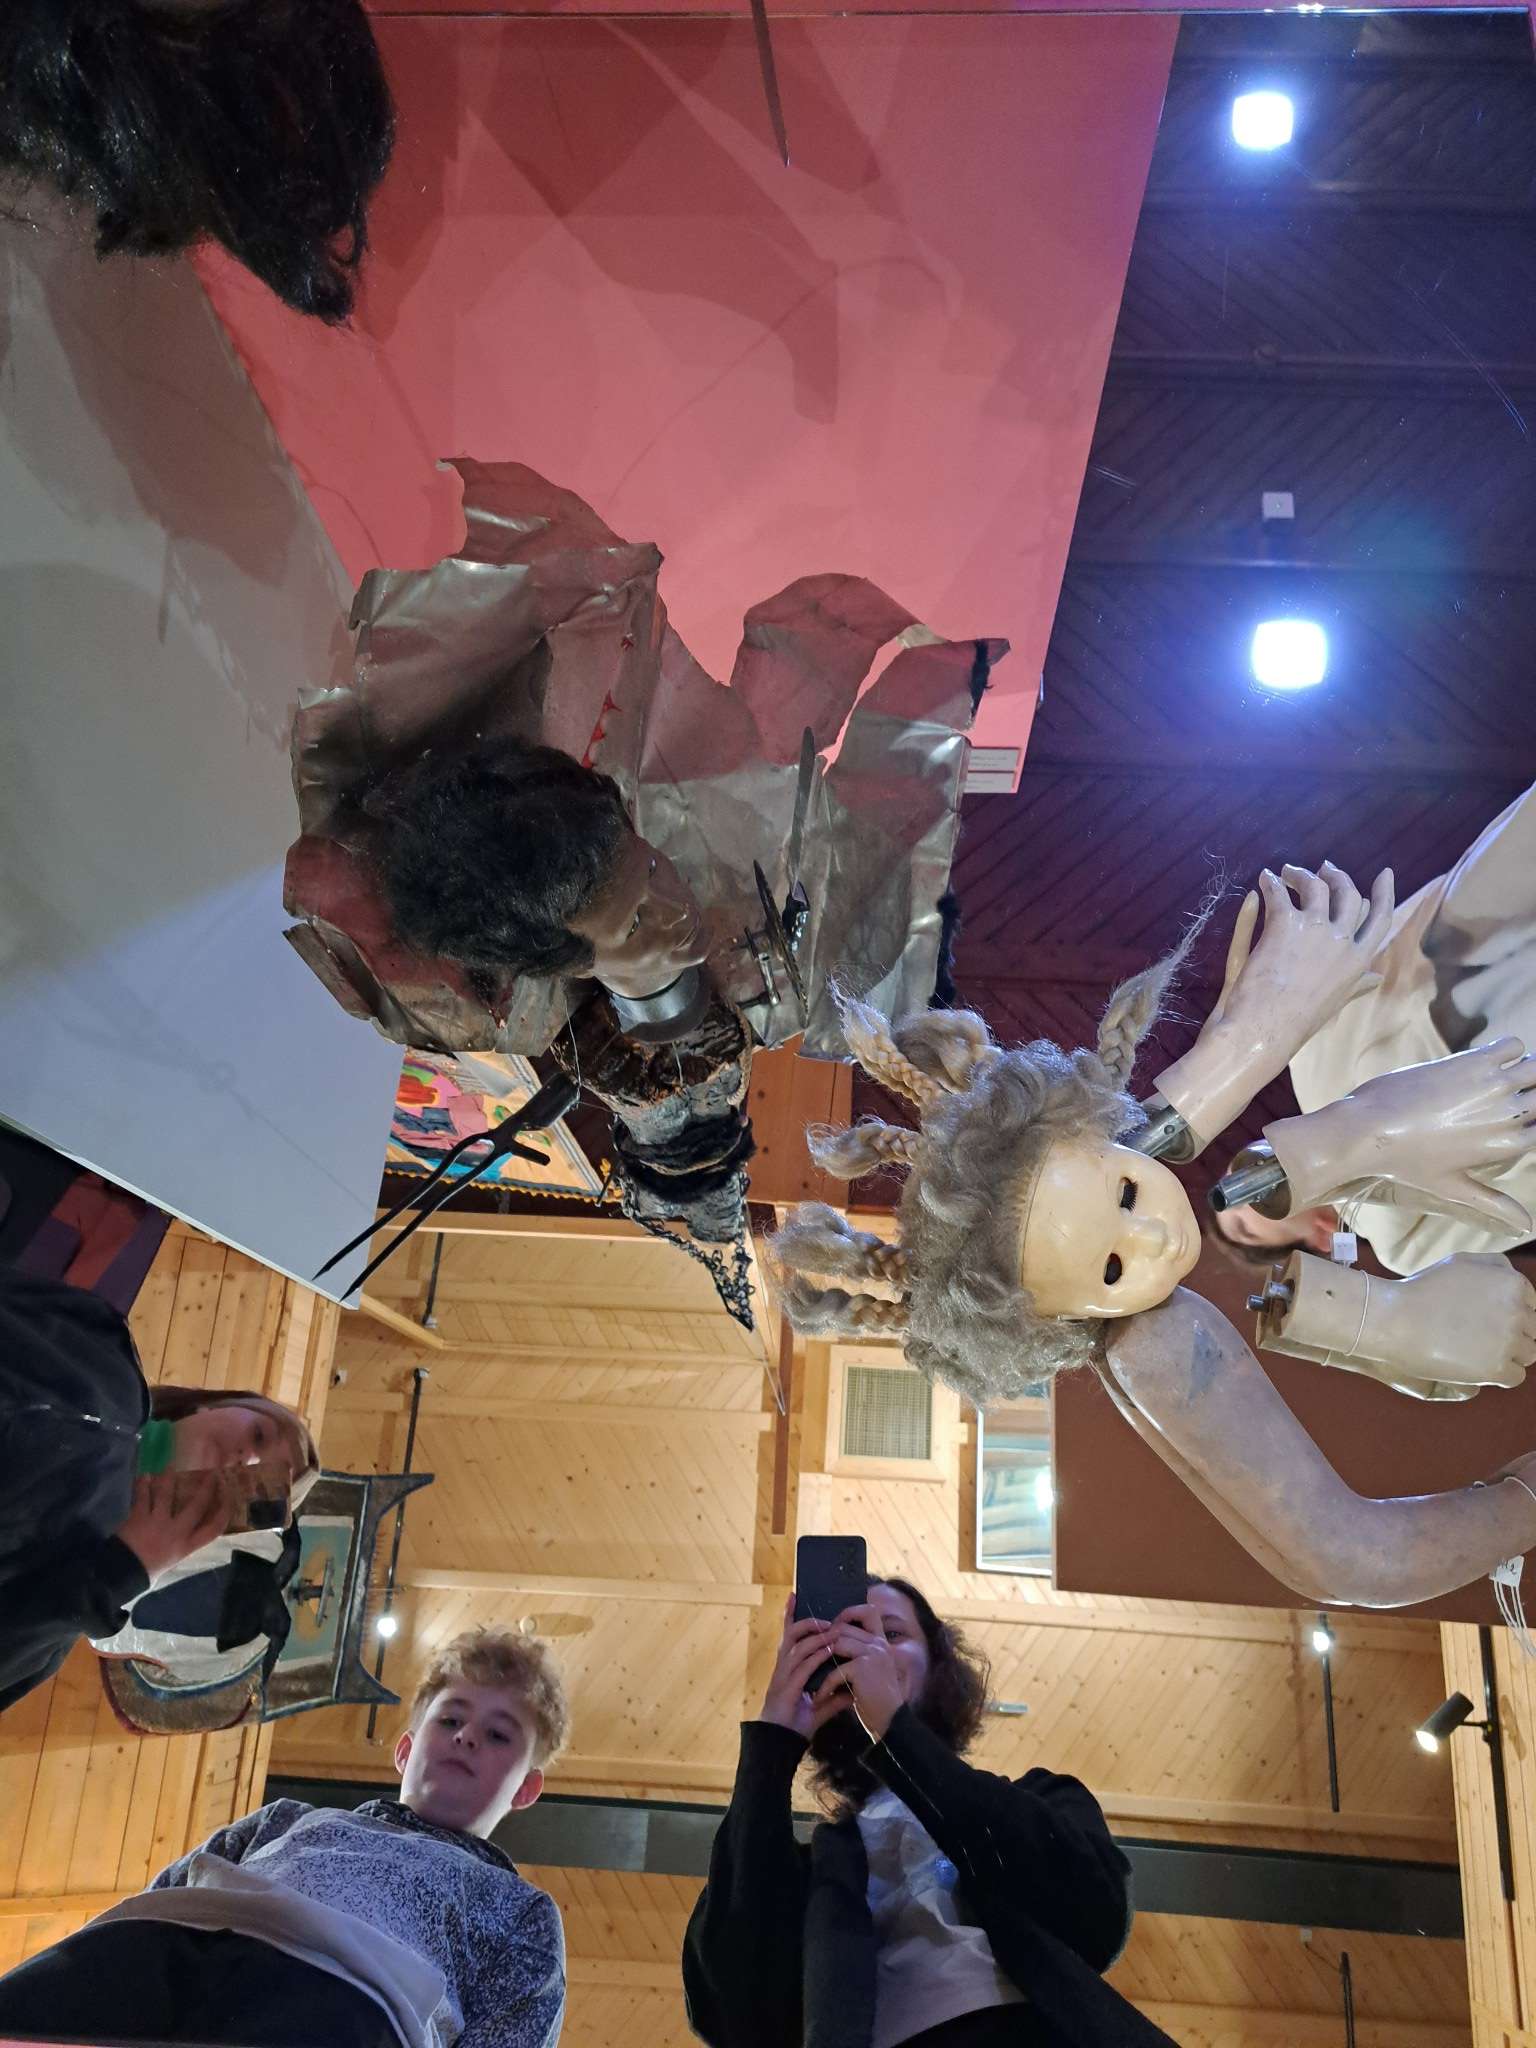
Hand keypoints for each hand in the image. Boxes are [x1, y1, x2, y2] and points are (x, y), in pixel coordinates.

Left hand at [114, 1472, 227, 1582]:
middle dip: (205, 1488)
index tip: (230, 1497)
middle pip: (196, 1506)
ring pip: (167, 1494)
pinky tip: (145, 1476)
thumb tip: (184, 1534)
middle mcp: (176, 1531)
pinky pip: (142, 1496)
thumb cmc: (148, 1571)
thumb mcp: (171, 1560)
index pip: (213, 1529)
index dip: (224, 1512)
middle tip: (210, 1474)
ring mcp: (157, 1522)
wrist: (122, 1573)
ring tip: (171, 1466)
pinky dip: (143, 1485)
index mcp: (186, 1546)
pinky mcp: (139, 1516)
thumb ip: (180, 1546)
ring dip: (169, 1479)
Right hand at [757, 1595, 834, 1739]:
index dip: (790, 1616)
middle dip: (807, 1622)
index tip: (794, 1595)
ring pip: (797, 1647)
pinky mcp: (786, 1688)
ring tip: (833, 1630)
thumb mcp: (820, 1707)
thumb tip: (853, 1691)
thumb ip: (834, 1697)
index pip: (788, 1637)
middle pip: (791, 1635)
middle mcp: (782, 1668)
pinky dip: (817, 1656)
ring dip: (816, 1637)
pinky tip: (829, 1650)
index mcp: (787, 1668)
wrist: (779, 1745)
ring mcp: (782, 1677)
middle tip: (827, 1618)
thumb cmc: (796, 1725)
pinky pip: (802, 1666)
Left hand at [806, 1604, 905, 1742]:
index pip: (869, 1612)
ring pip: (837, 1644)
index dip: (850, 1613)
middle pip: (844, 1628)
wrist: (892, 1722)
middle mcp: (879, 1643)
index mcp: (882, 1642)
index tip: (834, 1626)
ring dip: (820, 1663)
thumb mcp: (874, 1672)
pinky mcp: (862, 1668)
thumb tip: (835, 1644)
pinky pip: (835, 1670)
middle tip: (811, 1655)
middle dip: (824, 1640)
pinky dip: (825, 1686)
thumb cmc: (880, 1700)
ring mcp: (871, 1653)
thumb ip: (861, 1655)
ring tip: (810, 1676)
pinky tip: (819, 1699)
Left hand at [1153, 862, 1393, 1145]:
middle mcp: (1343, 941)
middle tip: (1323, 868)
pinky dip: (1270, 883)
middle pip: (1347, 894)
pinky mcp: (1285, 924)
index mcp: (1358, 962)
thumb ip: (1356, 984)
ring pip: (1315, 887)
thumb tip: (1376, 976)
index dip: (1384, 893)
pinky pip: (1279, 893)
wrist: (1263, 1029)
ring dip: (1301, 875)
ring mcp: (1315, 929)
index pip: (1381, 919)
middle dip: (1337, 876)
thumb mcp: (1335, 1002)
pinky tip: (1264, 879)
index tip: (1385, 873)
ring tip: (1286, 873)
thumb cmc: (1296, 1022)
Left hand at [1269, 1038, 1535, 1230]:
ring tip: (1507, 1078)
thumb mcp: (1453, 1187)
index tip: (1521, 1117)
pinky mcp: (1473, 1061)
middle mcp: (1508, 1114)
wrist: (1369, 1129)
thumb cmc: (1407, 1163)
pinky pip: (1513, 1045)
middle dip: (1534, 1096)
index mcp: (1508, 1145)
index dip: (1532, 1122)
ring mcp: (1493, 1085)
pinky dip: (1511, 1050)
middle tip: (1507, 1098)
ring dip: (1528, 1071)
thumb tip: (1528, 1227)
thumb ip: (1495, 1204)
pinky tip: (1492, 1061)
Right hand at [1368, 1254, 1535, 1389]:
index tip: (1485, 1319)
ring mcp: (1509, 1341)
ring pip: (1528, 1355)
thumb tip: (1518, 1281)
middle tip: (1478, 1337)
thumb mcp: (1462, 1262)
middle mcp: (1518, 1311)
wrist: (1393, 1320)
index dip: (1510, 1315)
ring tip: (1475, 1350)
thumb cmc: (1425, 1289)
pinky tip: (1474, 1364)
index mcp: (1514, 1284)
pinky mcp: (1497, 1369)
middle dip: (1512, 1336)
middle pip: (1533, 1332)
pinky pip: (1515, 1377)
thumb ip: (1497, 1266)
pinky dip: (1498, 1375)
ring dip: (1507, 1355)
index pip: (1533, 1308)